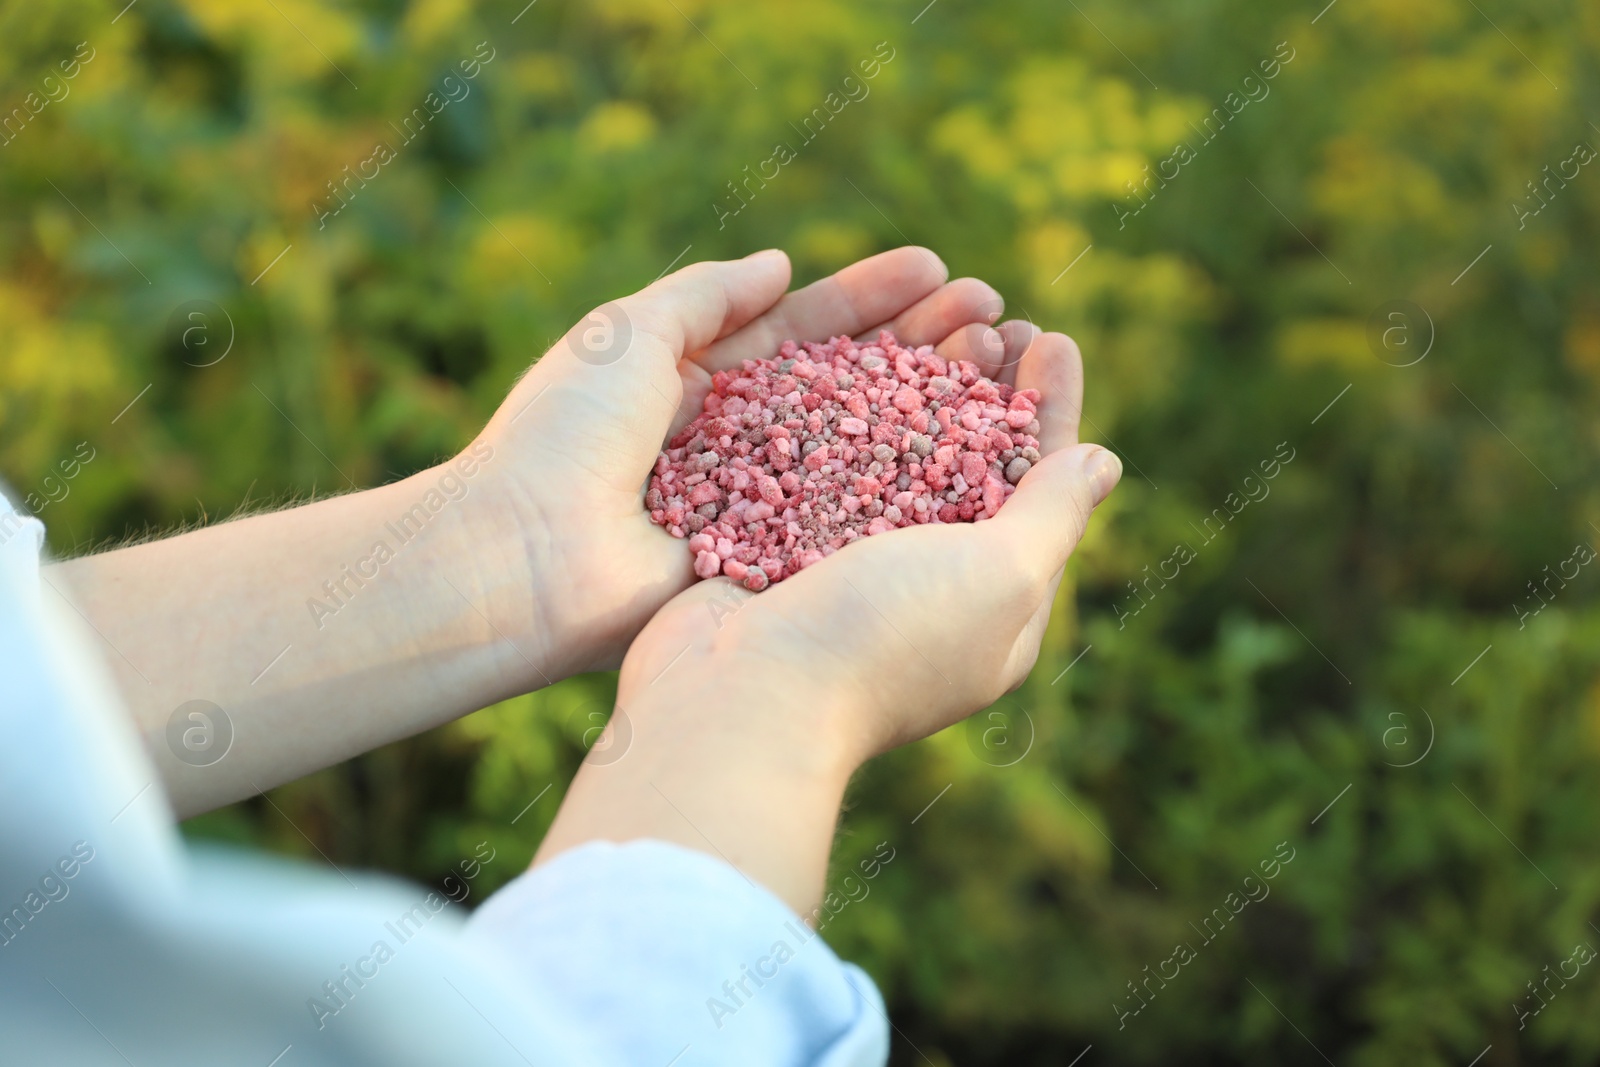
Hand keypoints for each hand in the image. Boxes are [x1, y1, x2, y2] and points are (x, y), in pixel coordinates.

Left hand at [470, 247, 1040, 681]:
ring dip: (930, 407)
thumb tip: (782, 265)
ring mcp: (762, 506)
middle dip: (920, 347)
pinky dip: (908, 488)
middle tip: (995, 314)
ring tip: (999, 364)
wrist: (524, 556)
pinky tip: (971, 453)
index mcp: (701, 384)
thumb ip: (705, 294)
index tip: (939, 272)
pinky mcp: (772, 564)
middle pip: (849, 387)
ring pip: (863, 449)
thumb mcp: (627, 333)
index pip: (804, 332)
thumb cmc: (565, 435)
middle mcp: (743, 444)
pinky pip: (850, 521)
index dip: (871, 301)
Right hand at [535, 326, 1120, 913]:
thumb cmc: (882, 641)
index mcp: (992, 607)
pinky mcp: (784, 545)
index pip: (1040, 492)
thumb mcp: (999, 577)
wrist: (737, 697)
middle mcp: (925, 586)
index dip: (1052, 412)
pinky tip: (847, 351)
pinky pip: (825, 461)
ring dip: (919, 381)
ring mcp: (849, 566)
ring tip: (929, 316)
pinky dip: (844, 404)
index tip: (1051, 337)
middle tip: (992, 316)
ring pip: (896, 452)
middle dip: (985, 386)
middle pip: (969, 464)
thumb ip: (1053, 516)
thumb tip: (1102, 461)